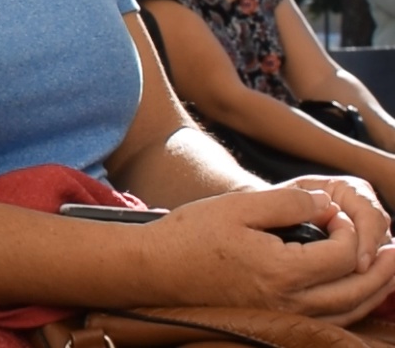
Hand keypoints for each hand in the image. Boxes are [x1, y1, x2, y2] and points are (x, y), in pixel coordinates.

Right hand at [152, 187, 394, 323]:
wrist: (155, 269)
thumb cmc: (191, 234)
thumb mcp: (238, 205)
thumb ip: (288, 202)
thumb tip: (327, 205)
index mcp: (282, 270)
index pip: (342, 253)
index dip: (350, 230)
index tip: (337, 211)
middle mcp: (289, 302)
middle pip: (357, 289)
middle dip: (383, 268)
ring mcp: (283, 317)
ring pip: (348, 311)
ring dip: (375, 290)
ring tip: (388, 269)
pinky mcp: (275, 322)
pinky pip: (330, 321)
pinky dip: (353, 307)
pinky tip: (355, 290)